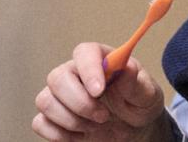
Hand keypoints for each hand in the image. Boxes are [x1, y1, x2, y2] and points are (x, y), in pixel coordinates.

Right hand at [33, 42, 172, 141]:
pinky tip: (81, 134)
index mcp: (100, 59)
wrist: (134, 130)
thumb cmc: (139, 104)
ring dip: (71, 120)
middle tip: (103, 116)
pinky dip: (60, 134)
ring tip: (96, 126)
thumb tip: (128, 67)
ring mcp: (60, 95)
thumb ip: (136, 83)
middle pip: (57, 78)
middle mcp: (75, 73)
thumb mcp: (147, 95)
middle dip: (80, 102)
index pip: (84, 52)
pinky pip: (40, 122)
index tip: (99, 90)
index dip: (88, 69)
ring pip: (45, 101)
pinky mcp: (52, 117)